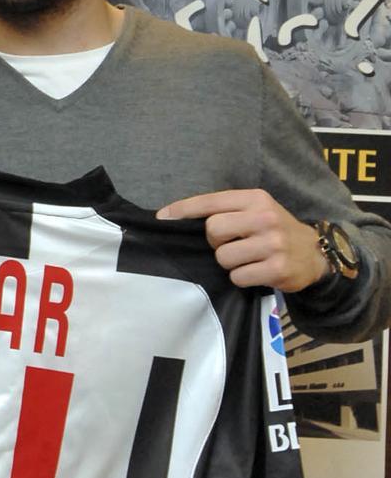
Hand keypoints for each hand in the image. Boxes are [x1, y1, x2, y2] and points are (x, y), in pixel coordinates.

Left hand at [157, 188, 328, 291]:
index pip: (211, 202)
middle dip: (215, 242)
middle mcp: (265, 218)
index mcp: (255, 199)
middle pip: (213, 230)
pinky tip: (256, 271)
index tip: (162, 217)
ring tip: (247, 259)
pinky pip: (238, 277)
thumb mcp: (256, 210)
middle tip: (231, 244)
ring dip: (229, 263)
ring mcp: (272, 244)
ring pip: (223, 257)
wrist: (315, 253)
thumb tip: (177, 216)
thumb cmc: (274, 230)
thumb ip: (226, 210)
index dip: (183, 210)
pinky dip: (241, 278)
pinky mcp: (277, 269)